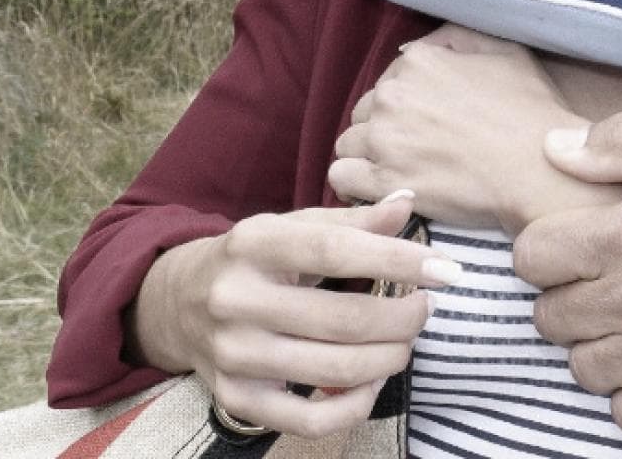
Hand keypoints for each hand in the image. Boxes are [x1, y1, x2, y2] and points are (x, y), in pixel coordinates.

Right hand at [128, 195, 452, 438]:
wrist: (176, 302)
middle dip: (404, 317)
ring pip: (335, 370)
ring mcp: (234, 355)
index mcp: (253, 245)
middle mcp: (236, 301)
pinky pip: (309, 419)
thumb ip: (353, 220)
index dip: (398, 261)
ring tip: (406, 338)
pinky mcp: (236, 399)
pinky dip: (355, 405)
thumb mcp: (293, 226)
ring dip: (390, 357)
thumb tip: (408, 203)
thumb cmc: (255, 258)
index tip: (445, 269)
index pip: (336, 252)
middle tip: (426, 307)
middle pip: (343, 320)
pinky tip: (374, 380)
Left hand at [331, 26, 618, 228]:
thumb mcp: (507, 52)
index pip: (389, 80)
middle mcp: (392, 95)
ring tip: (402, 169)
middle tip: (419, 148)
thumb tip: (420, 45)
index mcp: (418, 61)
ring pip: (349, 143)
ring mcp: (384, 140)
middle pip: (365, 111)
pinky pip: (341, 177)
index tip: (430, 121)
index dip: (409, 102)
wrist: (539, 170)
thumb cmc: (531, 111)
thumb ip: (458, 37)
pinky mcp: (382, 182)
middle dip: (385, 127)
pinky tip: (383, 188)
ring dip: (369, 156)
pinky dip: (357, 183)